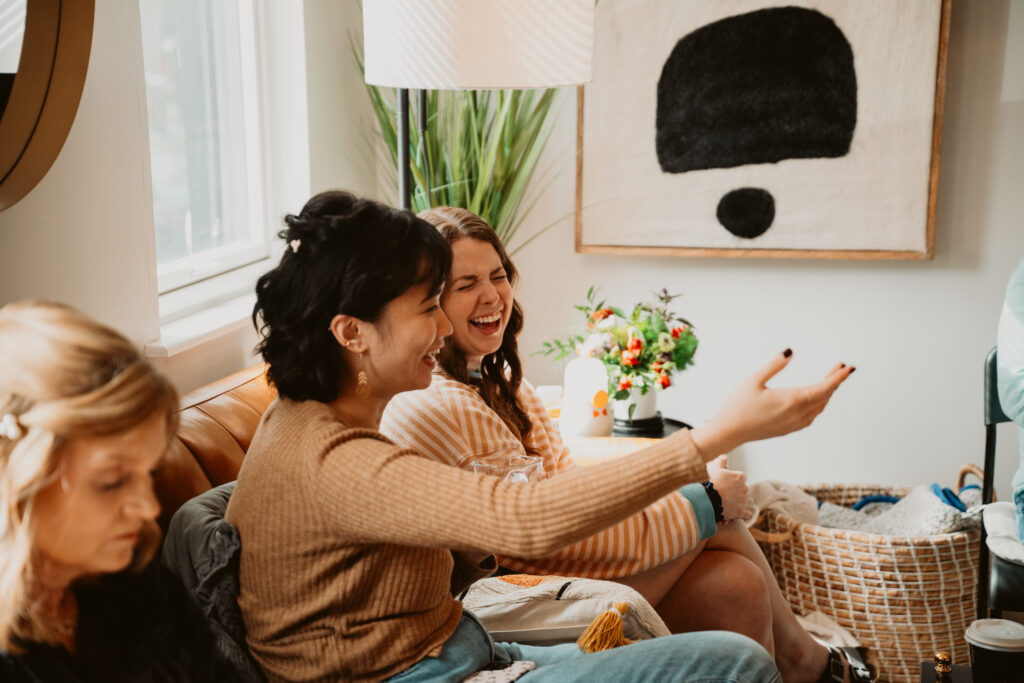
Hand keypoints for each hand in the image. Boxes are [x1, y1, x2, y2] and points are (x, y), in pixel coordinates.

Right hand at [692, 349, 854, 457]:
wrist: (728, 432)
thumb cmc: (737, 406)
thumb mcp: (753, 380)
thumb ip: (774, 365)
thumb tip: (790, 352)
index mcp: (791, 401)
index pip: (824, 388)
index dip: (838, 377)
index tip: (849, 368)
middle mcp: (797, 414)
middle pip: (824, 397)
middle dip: (834, 381)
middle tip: (839, 367)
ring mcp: (794, 424)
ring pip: (819, 407)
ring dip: (827, 393)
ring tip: (830, 379)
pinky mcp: (788, 429)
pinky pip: (811, 416)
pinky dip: (818, 404)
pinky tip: (815, 398)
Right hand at [706, 455, 747, 521]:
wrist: (709, 499)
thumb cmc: (711, 483)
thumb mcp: (714, 469)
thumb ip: (720, 462)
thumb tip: (725, 457)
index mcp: (740, 477)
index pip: (742, 477)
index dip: (736, 481)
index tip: (730, 484)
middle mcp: (745, 488)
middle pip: (745, 490)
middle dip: (739, 492)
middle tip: (729, 495)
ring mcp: (744, 500)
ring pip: (748, 501)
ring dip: (743, 502)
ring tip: (734, 504)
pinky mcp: (742, 511)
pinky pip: (748, 514)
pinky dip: (745, 514)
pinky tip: (739, 514)